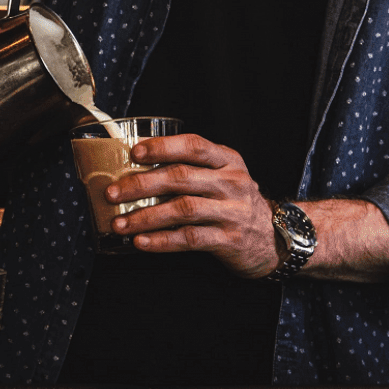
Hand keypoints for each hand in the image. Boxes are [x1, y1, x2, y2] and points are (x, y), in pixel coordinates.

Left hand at [104, 133, 279, 278]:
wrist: (276, 238)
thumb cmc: (234, 202)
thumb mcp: (222, 177)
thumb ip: (190, 170)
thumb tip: (133, 171)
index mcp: (227, 160)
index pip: (194, 146)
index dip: (162, 147)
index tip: (134, 153)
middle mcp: (231, 183)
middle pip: (180, 178)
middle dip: (140, 185)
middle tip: (112, 193)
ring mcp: (233, 211)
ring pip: (182, 209)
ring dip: (145, 217)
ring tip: (120, 224)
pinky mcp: (230, 240)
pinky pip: (190, 238)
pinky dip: (162, 241)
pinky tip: (142, 242)